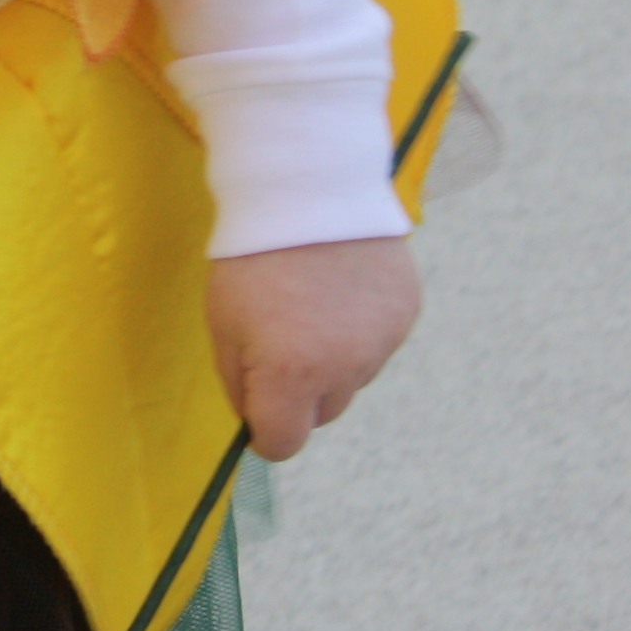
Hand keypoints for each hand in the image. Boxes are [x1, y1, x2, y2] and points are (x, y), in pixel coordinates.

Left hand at [206, 233, 421, 460]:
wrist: (306, 187)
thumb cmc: (252, 258)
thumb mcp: (224, 325)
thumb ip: (240, 385)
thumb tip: (258, 420)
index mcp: (291, 375)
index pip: (283, 444)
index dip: (265, 430)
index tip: (258, 406)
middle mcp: (344, 368)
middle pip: (322, 412)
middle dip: (301, 392)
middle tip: (282, 339)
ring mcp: (382, 341)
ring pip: (353, 377)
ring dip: (334, 359)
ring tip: (313, 303)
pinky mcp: (405, 313)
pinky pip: (379, 343)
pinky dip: (361, 329)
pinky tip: (342, 288)